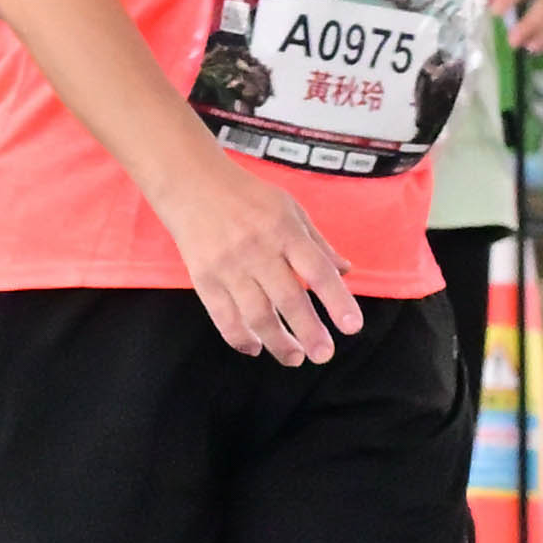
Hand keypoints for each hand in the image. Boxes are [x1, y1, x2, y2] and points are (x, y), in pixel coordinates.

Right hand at [151, 146, 364, 366]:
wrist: (191, 184)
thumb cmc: (247, 196)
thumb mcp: (290, 208)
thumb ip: (317, 243)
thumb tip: (346, 271)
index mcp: (284, 230)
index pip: (317, 269)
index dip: (336, 299)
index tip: (352, 326)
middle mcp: (258, 250)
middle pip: (288, 298)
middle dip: (309, 331)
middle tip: (324, 354)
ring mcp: (229, 266)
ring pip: (257, 314)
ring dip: (277, 342)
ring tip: (294, 358)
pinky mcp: (204, 278)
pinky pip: (223, 316)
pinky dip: (240, 337)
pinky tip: (255, 347)